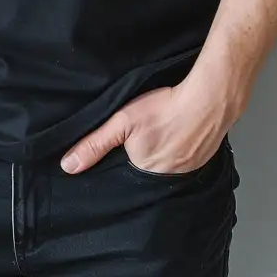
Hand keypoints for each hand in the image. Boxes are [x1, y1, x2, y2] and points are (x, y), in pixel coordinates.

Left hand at [60, 74, 235, 177]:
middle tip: (150, 134)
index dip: (126, 157)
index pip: (128, 172)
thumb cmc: (164, 108)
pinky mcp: (203, 160)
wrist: (208, 99)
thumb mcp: (121, 122)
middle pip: (149, 169)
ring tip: (165, 133)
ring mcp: (188, 169)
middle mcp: (167, 177)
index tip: (130, 143)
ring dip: (165, 153)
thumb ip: (94, 144)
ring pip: (169, 164)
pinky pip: (187, 160)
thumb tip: (68, 166)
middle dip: (147, 155)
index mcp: (145, 171)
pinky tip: (181, 135)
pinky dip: (182, 150)